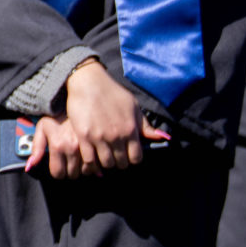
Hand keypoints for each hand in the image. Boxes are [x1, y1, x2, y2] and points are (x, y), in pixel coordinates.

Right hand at [34, 58, 143, 179]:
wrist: (89, 83)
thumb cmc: (113, 93)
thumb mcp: (133, 107)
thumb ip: (145, 125)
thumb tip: (162, 138)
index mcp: (131, 129)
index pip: (136, 158)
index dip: (133, 159)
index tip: (128, 154)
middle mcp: (117, 135)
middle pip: (121, 163)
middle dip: (119, 161)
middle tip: (115, 155)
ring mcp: (99, 137)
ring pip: (106, 163)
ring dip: (105, 162)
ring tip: (103, 156)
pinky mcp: (83, 136)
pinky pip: (89, 159)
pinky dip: (91, 161)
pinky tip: (91, 156)